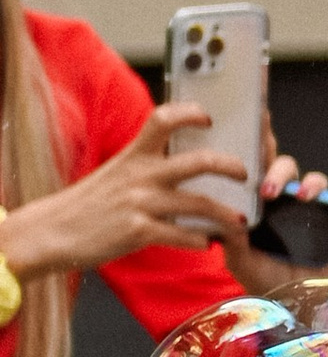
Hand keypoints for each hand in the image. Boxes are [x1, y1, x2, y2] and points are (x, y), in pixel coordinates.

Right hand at [2, 102, 255, 277]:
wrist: (53, 231)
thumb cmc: (88, 204)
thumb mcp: (116, 173)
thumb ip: (146, 166)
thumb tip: (181, 163)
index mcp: (134, 155)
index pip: (164, 119)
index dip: (190, 112)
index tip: (209, 116)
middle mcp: (141, 175)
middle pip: (199, 161)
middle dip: (230, 166)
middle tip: (245, 174)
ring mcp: (141, 203)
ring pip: (199, 204)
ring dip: (225, 215)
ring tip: (240, 222)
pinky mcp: (138, 231)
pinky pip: (182, 236)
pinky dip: (200, 241)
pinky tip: (207, 244)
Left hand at [219, 117, 327, 294]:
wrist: (294, 300)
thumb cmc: (263, 277)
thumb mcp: (238, 258)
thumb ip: (230, 238)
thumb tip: (221, 217)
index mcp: (247, 198)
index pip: (241, 162)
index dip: (239, 139)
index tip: (229, 119)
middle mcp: (271, 193)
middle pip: (266, 156)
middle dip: (264, 146)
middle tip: (256, 156)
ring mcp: (297, 199)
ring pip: (292, 168)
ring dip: (284, 173)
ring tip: (277, 192)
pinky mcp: (322, 208)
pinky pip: (321, 186)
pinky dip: (315, 185)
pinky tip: (306, 196)